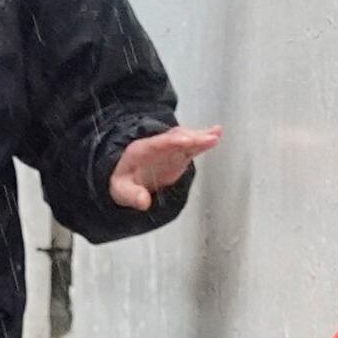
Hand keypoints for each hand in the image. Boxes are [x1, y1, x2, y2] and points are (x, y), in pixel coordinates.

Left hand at [109, 125, 223, 211]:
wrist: (127, 175)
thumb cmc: (124, 181)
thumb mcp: (120, 190)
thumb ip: (132, 195)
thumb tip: (144, 202)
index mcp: (140, 151)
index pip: (157, 144)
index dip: (172, 142)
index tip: (185, 141)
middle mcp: (156, 145)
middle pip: (175, 138)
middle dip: (191, 138)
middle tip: (208, 138)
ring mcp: (168, 148)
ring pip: (185, 139)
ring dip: (200, 137)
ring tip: (216, 135)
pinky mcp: (178, 153)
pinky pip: (192, 145)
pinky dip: (203, 140)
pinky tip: (217, 135)